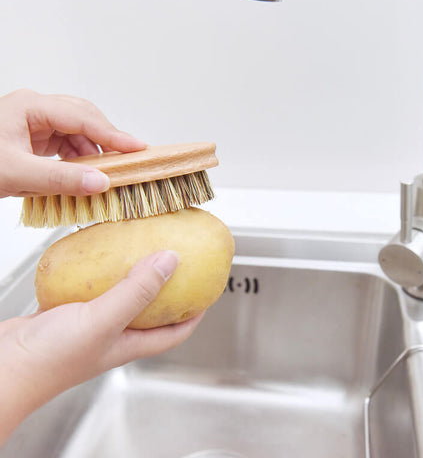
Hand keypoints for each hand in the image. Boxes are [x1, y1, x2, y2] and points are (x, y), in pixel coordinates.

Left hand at [0, 89, 146, 197]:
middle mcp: (36, 110)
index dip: (113, 134)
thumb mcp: (16, 173)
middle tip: (128, 159)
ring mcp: (35, 124)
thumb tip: (100, 181)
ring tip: (107, 171)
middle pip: (85, 118)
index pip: (83, 117)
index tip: (138, 147)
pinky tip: (85, 172)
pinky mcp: (35, 139)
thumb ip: (60, 178)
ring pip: (78, 133)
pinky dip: (80, 159)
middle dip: (107, 140)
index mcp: (30, 106)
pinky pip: (67, 145)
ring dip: (94, 152)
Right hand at [0, 250, 202, 445]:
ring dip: (132, 273)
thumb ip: (137, 291)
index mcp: (130, 343)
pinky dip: (99, 271)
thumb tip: (170, 261)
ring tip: (140, 248)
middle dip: (166, 287)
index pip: (176, 331)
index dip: (196, 313)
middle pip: (152, 310)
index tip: (208, 290)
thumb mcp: (103, 321)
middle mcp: (115, 333)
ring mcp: (91, 322)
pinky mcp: (68, 310)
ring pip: (122, 294)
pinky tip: (96, 253)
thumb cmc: (50, 360)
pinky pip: (92, 286)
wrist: (2, 367)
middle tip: (175, 259)